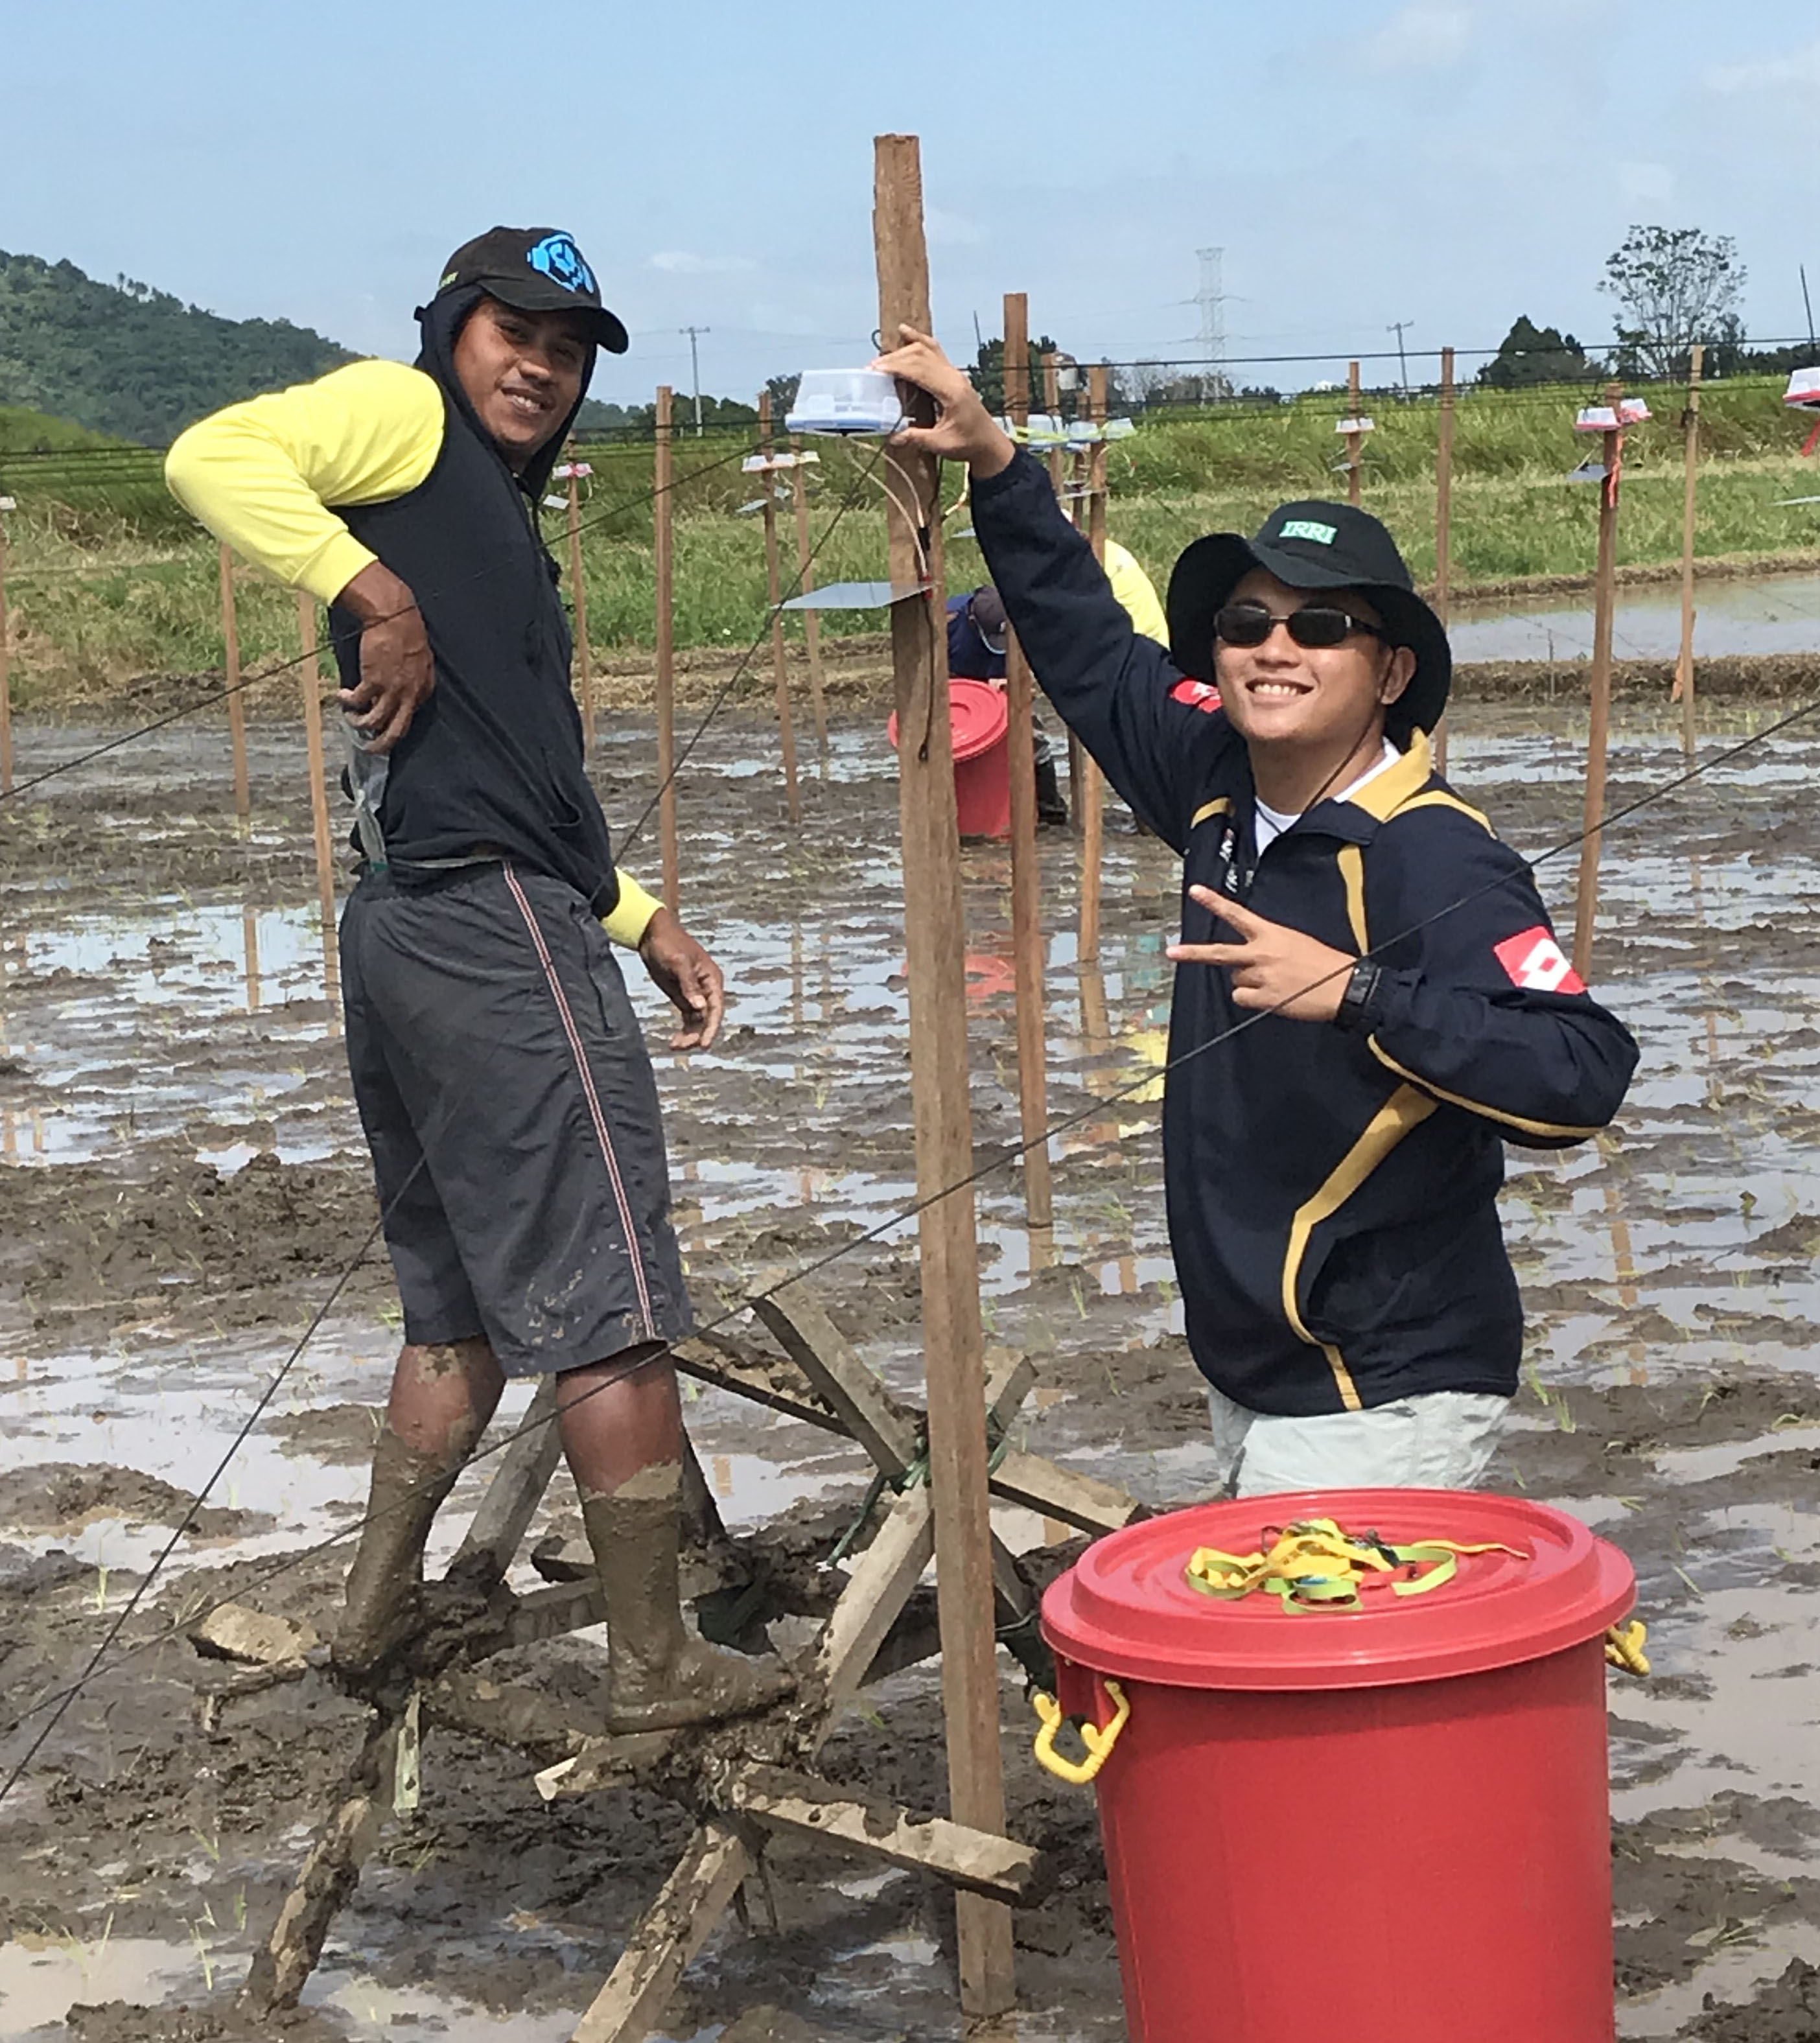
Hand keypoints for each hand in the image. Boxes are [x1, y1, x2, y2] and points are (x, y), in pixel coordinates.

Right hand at [336, 560, 434, 751]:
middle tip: (371, 749)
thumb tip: (401, 691)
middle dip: (382, 745)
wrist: (395, 616)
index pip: (411, 717)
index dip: (395, 725)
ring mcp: (393, 690)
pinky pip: (359, 702)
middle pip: (397, 730)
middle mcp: (411, 694)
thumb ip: (413, 678)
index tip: (384, 727)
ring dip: (359, 724)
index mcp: (423, 689)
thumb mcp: (419, 660)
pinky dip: (348, 702)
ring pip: (375, 721)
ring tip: (350, 718)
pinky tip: (342, 696)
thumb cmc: (407, 632)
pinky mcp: (374, 681)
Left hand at [638, 908, 725, 1049]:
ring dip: (689, 1036)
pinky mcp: (683, 998)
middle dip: (697, 1034)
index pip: (716, 1008)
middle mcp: (706, 989)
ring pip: (698, 1022)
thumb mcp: (678, 963)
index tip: (704, 1045)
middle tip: (682, 1046)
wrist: (652, 935)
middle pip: (708, 1019)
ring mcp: (695, 995)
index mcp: (712, 979)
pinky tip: (675, 1042)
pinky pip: (688, 1020)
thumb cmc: (668, 943)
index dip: (712, 1028)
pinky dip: (683, 1031)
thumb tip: (700, 1008)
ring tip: (674, 1046)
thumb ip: (689, 986)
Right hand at [868, 326, 1016, 475]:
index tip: (876, 369)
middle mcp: (954, 376)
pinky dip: (919, 341)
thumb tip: (892, 435)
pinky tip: (905, 333)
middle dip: (895, 358)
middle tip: (873, 367)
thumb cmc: (968, 444)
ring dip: (903, 349)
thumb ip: (916, 438)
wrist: (989, 444)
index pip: (919, 369)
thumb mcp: (942, 445)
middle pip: (921, 355)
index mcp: (952, 391)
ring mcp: (955, 373)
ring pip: (927, 349)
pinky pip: (935, 351)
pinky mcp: (953, 375)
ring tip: (882, 357)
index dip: (896, 367)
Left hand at [1166, 886, 1356, 1022]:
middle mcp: (1261, 953)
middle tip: (1171, 952)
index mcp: (1271, 934)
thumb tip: (1252, 958)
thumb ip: (1269, 945)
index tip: (1194, 891)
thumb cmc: (1325, 963)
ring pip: (1235, 980)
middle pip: (1219, 953)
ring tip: (1274, 982)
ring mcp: (1261, 976)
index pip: (1237, 914)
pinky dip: (1252, 1000)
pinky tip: (1272, 996)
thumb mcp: (1296, 942)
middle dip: (1193, 953)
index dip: (1214, 902)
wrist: (1344, 987)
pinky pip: (1242, 999)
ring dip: (1248, 983)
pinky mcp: (1265, 998)